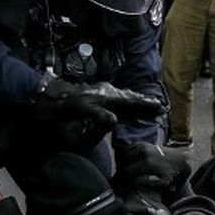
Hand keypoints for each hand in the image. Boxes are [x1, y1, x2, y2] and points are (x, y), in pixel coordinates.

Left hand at [33, 78, 162, 127]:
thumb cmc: (67, 107)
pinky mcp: (101, 98)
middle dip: (146, 104)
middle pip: (132, 98)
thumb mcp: (81, 110)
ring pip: (127, 99)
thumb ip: (98, 116)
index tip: (158, 106)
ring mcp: (105, 94)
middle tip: (161, 108)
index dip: (145, 104)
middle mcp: (109, 93)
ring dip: (139, 104)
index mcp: (108, 96)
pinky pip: (120, 101)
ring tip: (151, 108)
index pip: (131, 101)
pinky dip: (129, 104)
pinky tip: (132, 108)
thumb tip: (115, 121)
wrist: (54, 99)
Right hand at [113, 142, 189, 198]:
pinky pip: (129, 148)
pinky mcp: (144, 143)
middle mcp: (144, 154)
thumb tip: (135, 181)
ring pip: (125, 155)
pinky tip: (128, 160)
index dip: (125, 179)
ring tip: (126, 169)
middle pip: (125, 163)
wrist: (180, 159)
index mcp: (147, 164)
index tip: (125, 183)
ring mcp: (143, 147)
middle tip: (125, 177)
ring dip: (124, 162)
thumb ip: (148, 183)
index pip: (128, 172)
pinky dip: (126, 154)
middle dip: (124, 170)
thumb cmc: (172, 174)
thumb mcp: (163, 182)